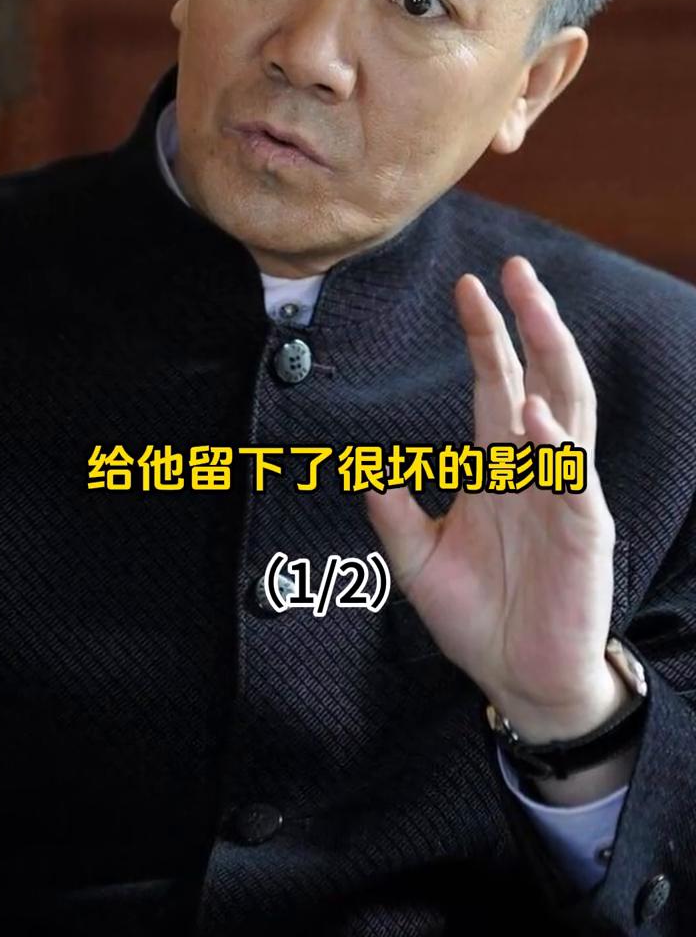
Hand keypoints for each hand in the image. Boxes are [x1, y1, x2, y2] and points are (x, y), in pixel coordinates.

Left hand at [365, 255, 617, 740]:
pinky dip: (554, 445)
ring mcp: (565, 494)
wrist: (518, 680)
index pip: (497, 383)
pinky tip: (534, 414)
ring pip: (568, 409)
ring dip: (553, 357)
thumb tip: (364, 472)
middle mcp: (535, 467)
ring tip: (536, 308)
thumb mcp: (418, 562)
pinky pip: (571, 479)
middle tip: (515, 269)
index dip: (486, 335)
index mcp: (498, 465)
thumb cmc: (477, 616)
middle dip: (530, 321)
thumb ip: (394, 516)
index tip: (467, 286)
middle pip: (541, 376)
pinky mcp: (584, 531)